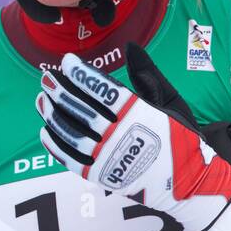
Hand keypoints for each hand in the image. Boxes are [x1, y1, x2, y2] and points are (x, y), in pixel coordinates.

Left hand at [36, 45, 230, 230]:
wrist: (190, 183)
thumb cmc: (180, 138)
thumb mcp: (171, 102)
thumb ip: (148, 74)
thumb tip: (131, 47)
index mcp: (139, 114)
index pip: (103, 90)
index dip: (82, 74)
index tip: (66, 62)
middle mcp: (121, 136)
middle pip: (83, 110)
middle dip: (61, 92)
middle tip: (46, 78)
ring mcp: (110, 158)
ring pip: (72, 134)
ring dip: (53, 116)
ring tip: (41, 101)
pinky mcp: (103, 177)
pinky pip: (72, 160)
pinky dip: (56, 145)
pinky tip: (45, 131)